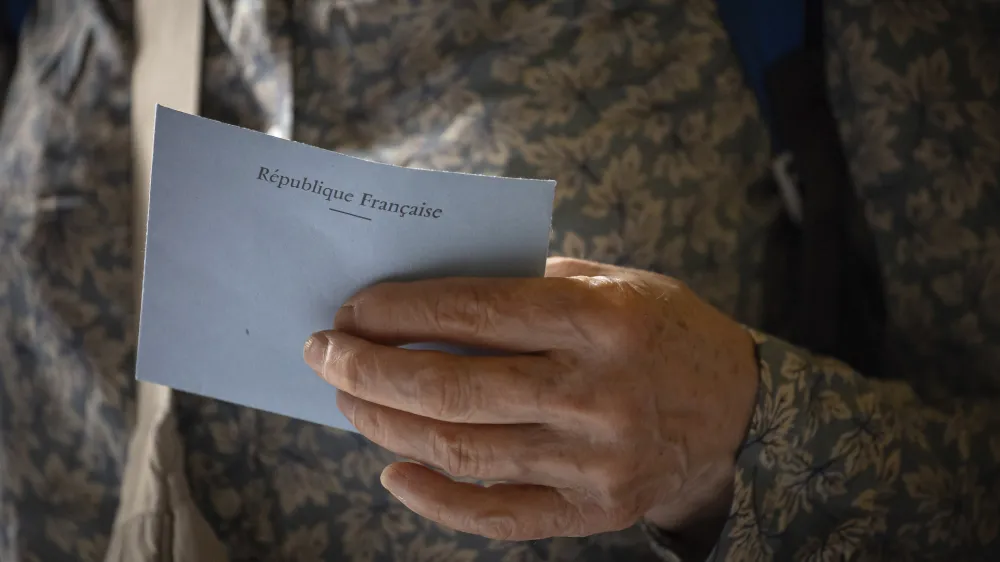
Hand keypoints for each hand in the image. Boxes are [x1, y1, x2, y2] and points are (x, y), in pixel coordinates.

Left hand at [303, 257, 758, 540]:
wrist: (738, 411)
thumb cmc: (663, 331)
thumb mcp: (611, 282)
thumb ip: (528, 286)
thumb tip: (427, 296)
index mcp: (602, 321)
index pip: (475, 311)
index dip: (401, 310)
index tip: (352, 309)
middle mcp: (598, 393)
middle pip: (455, 387)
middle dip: (372, 369)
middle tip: (325, 355)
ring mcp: (595, 461)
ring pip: (464, 450)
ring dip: (389, 424)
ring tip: (348, 400)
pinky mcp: (594, 511)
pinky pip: (496, 514)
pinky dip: (434, 498)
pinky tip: (392, 469)